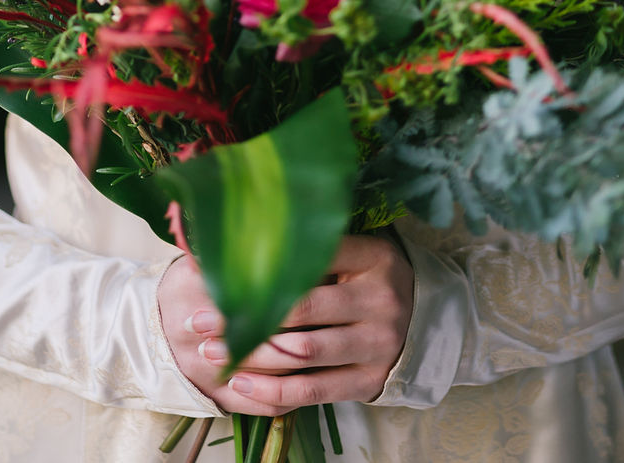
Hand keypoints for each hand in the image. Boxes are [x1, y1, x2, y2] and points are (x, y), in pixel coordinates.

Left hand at [157, 234, 413, 415]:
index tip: (217, 273)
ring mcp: (378, 344)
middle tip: (199, 319)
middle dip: (244, 316)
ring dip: (250, 354)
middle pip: (301, 309)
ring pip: (302, 353)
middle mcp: (379, 299)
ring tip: (210, 351)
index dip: (262, 266)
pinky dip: (273, 390)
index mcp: (374, 257)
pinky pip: (314, 390)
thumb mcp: (355, 253)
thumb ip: (313, 246)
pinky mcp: (370, 381)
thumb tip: (242, 234)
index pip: (314, 256)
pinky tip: (240, 383)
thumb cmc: (369, 279)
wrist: (424, 322)